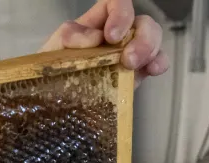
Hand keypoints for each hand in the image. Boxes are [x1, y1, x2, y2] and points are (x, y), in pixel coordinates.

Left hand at [41, 0, 168, 82]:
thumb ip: (69, 38)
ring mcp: (127, 55)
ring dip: (149, 48)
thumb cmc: (49, 74)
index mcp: (96, 23)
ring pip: (152, 38)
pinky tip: (154, 69)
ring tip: (134, 65)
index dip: (121, 14)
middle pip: (140, 21)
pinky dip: (159, 62)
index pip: (116, 4)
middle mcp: (116, 36)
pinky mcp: (134, 76)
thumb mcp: (52, 51)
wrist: (51, 106)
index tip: (112, 36)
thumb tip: (95, 37)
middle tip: (127, 59)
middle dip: (140, 37)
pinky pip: (155, 62)